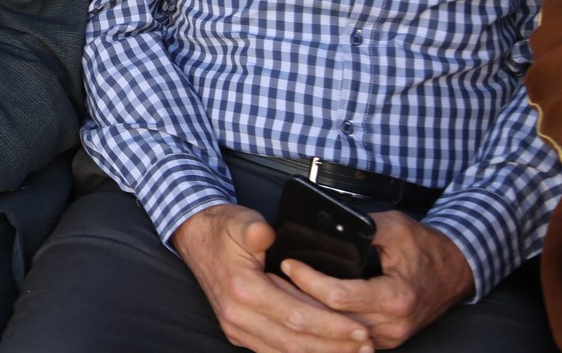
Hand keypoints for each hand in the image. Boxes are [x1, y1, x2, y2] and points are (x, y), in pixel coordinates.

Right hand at [173, 203, 374, 352]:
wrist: (194, 237)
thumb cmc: (221, 229)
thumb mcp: (240, 221)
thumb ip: (256, 230)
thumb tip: (269, 234)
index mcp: (242, 290)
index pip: (296, 316)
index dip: (331, 325)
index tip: (360, 327)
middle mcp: (237, 316)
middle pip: (295, 342)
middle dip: (335, 346)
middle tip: (367, 346)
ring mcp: (236, 328)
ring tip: (354, 352)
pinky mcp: (239, 332)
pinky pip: (274, 352)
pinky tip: (325, 351)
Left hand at [284, 212, 473, 347]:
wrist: (457, 271)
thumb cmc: (427, 248)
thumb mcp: (395, 227)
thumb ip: (362, 227)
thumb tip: (326, 225)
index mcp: (396, 297)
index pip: (338, 296)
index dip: (308, 280)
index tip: (289, 263)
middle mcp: (392, 324)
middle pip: (331, 319)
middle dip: (297, 299)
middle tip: (271, 278)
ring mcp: (388, 337)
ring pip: (336, 333)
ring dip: (307, 314)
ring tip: (279, 292)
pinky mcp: (384, 340)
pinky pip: (346, 338)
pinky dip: (324, 323)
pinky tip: (302, 308)